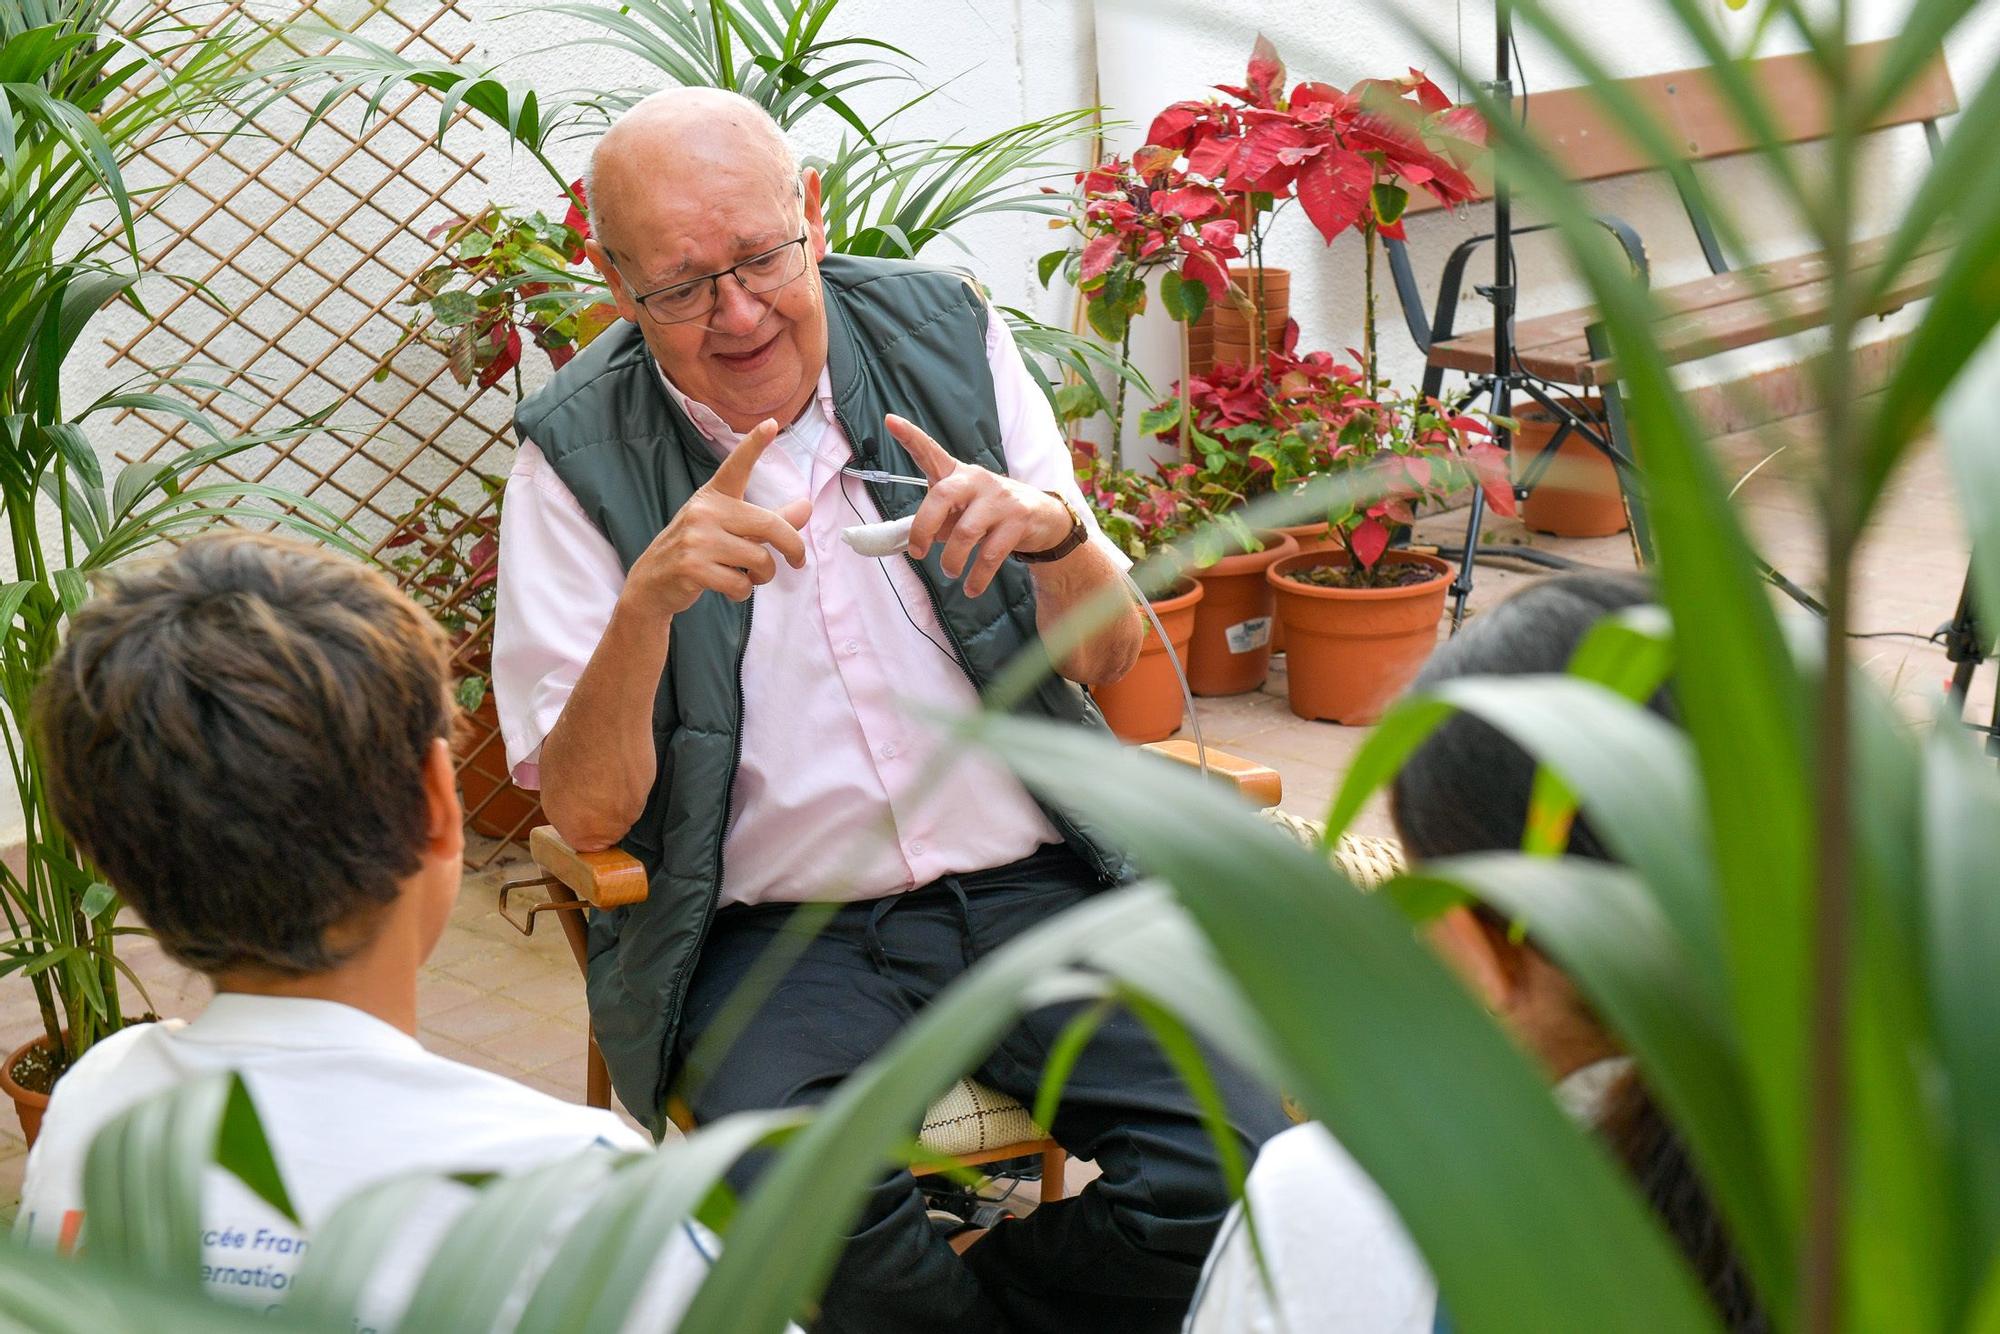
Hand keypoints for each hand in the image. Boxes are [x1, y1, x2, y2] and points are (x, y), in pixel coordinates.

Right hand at [626, 420, 812, 615]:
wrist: (653, 582)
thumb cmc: (698, 550)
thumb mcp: (729, 528)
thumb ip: (768, 520)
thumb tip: (806, 507)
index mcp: (714, 496)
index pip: (736, 467)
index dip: (754, 445)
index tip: (770, 424)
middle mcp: (705, 511)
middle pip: (771, 526)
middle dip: (792, 548)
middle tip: (798, 560)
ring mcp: (696, 539)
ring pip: (760, 560)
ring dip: (762, 576)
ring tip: (747, 576)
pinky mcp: (692, 567)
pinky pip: (741, 585)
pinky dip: (742, 592)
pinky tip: (728, 588)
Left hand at [890, 414, 1071, 598]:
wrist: (1043, 517)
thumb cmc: (991, 511)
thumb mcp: (963, 510)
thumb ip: (939, 521)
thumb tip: (920, 540)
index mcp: (958, 474)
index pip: (930, 452)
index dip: (910, 437)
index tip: (890, 421)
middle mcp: (977, 480)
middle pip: (942, 496)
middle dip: (924, 527)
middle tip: (918, 552)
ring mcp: (1000, 499)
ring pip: (966, 532)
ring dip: (953, 560)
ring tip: (950, 573)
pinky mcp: (1018, 521)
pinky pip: (990, 555)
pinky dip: (977, 578)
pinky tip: (971, 588)